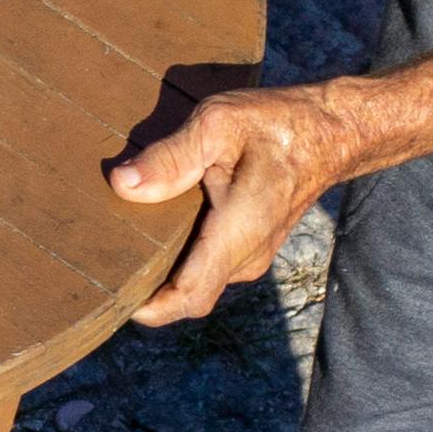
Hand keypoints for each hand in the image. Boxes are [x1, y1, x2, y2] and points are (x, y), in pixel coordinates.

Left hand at [107, 82, 352, 321]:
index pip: (189, 296)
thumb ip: (171, 157)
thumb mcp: (219, 124)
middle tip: (98, 269)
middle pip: (187, 295)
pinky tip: (154, 234)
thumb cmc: (279, 124)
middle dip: (145, 290)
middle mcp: (247, 255)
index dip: (147, 307)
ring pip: (198, 281)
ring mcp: (252, 254)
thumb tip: (122, 185)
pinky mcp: (252, 245)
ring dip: (162, 275)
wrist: (333, 132)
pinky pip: (209, 266)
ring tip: (118, 251)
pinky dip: (180, 260)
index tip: (109, 298)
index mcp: (239, 232)